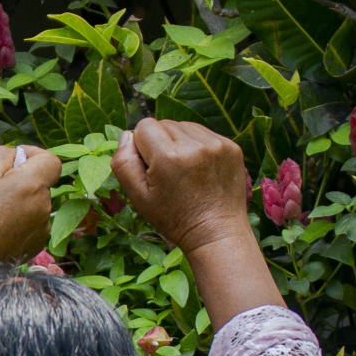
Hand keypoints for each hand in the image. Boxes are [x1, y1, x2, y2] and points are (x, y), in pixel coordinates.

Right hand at [0, 143, 62, 269]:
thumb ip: (3, 154)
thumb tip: (17, 155)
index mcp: (33, 184)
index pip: (51, 160)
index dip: (34, 155)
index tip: (15, 161)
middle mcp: (44, 205)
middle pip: (40, 183)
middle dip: (22, 181)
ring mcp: (43, 227)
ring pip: (36, 203)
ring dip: (21, 202)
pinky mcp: (37, 243)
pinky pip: (33, 223)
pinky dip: (20, 221)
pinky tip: (0, 228)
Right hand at [111, 118, 253, 257]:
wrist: (217, 232)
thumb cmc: (174, 218)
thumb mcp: (138, 197)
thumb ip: (123, 163)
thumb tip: (127, 135)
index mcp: (168, 157)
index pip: (144, 126)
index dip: (142, 146)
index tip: (151, 169)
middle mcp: (194, 145)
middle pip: (165, 123)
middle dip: (160, 143)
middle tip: (168, 173)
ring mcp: (216, 144)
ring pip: (185, 126)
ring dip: (179, 142)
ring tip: (184, 171)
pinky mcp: (231, 146)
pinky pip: (204, 133)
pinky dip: (198, 146)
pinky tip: (199, 169)